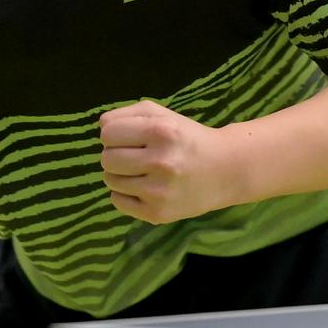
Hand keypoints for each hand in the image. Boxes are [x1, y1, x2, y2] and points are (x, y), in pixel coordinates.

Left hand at [99, 100, 237, 224]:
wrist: (226, 170)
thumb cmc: (188, 139)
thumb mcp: (163, 115)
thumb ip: (128, 113)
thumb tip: (101, 127)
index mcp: (161, 131)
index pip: (108, 133)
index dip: (114, 135)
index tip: (129, 139)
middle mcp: (160, 161)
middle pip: (106, 158)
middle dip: (116, 155)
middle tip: (135, 156)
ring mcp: (159, 191)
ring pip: (110, 180)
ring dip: (120, 174)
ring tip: (141, 172)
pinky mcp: (157, 213)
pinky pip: (118, 201)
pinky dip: (125, 194)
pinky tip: (143, 188)